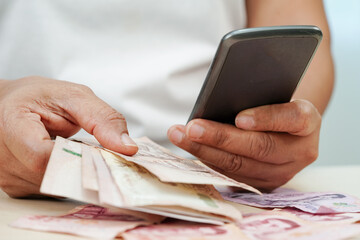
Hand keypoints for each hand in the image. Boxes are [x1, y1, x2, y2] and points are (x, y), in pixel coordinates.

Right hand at [0, 76, 137, 197]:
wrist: (15, 104)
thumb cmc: (42, 98)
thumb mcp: (75, 97)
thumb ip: (102, 118)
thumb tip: (128, 148)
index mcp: (10, 124)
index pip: (44, 157)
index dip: (79, 159)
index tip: (104, 154)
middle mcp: (2, 155)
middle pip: (51, 177)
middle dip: (83, 168)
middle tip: (100, 153)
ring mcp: (6, 175)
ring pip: (54, 188)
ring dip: (76, 174)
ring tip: (81, 152)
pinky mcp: (16, 187)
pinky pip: (50, 190)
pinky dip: (67, 178)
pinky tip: (69, 161)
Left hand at [168, 99, 320, 190]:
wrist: (285, 132)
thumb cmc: (273, 105)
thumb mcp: (272, 96)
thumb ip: (254, 96)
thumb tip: (216, 99)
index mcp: (307, 122)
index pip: (292, 118)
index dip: (266, 118)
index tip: (239, 118)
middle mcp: (300, 151)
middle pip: (260, 147)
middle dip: (221, 138)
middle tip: (193, 128)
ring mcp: (283, 173)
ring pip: (241, 166)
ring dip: (205, 151)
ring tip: (180, 136)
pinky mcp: (264, 185)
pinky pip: (233, 175)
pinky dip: (209, 161)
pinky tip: (189, 149)